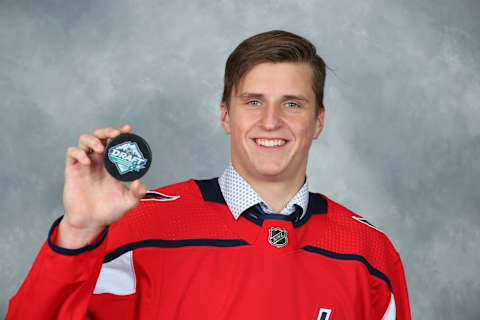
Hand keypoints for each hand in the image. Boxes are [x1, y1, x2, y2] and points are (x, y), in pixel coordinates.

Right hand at [57, 125, 146, 248]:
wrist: (91, 222)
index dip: (121, 133)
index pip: (116, 143)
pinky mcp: (73, 170)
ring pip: (84, 140)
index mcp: (113, 164)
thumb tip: (139, 182)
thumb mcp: (129, 202)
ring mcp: (86, 164)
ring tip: (100, 149)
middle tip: (114, 134)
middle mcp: (99, 161)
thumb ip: (137, 193)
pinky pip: (72, 153)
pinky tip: (87, 161)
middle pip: (100, 136)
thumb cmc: (109, 211)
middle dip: (106, 131)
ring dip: (92, 139)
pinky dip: (78, 152)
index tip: (128, 129)